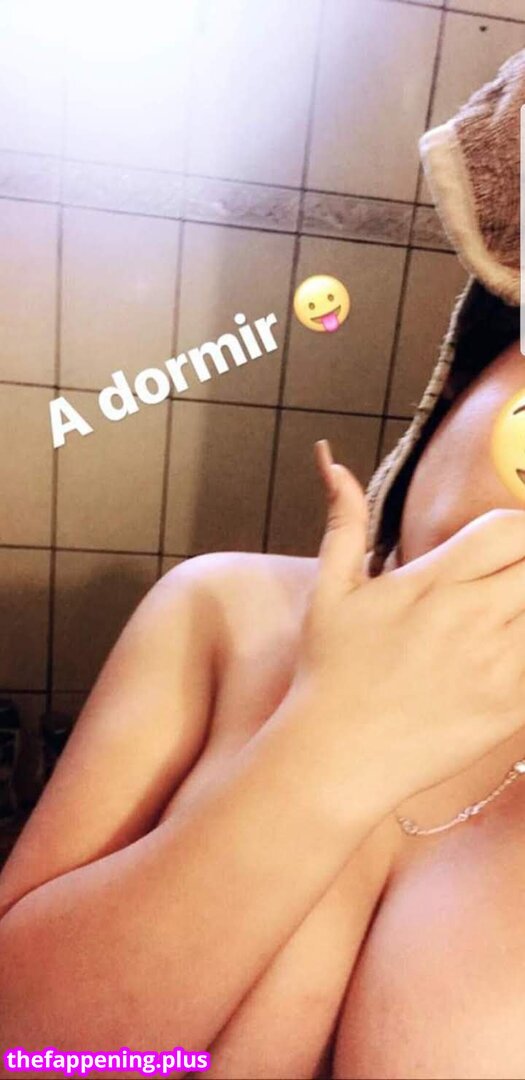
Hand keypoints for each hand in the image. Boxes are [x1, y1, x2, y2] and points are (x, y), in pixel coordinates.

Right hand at [293, 440, 524, 804]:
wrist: (337, 756)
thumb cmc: (330, 671)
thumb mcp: (330, 589)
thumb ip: (344, 520)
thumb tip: (331, 460)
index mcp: (435, 582)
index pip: (508, 529)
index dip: (520, 527)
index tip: (511, 542)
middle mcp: (474, 617)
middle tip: (511, 580)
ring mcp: (498, 665)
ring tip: (510, 614)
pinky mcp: (511, 708)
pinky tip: (511, 647)